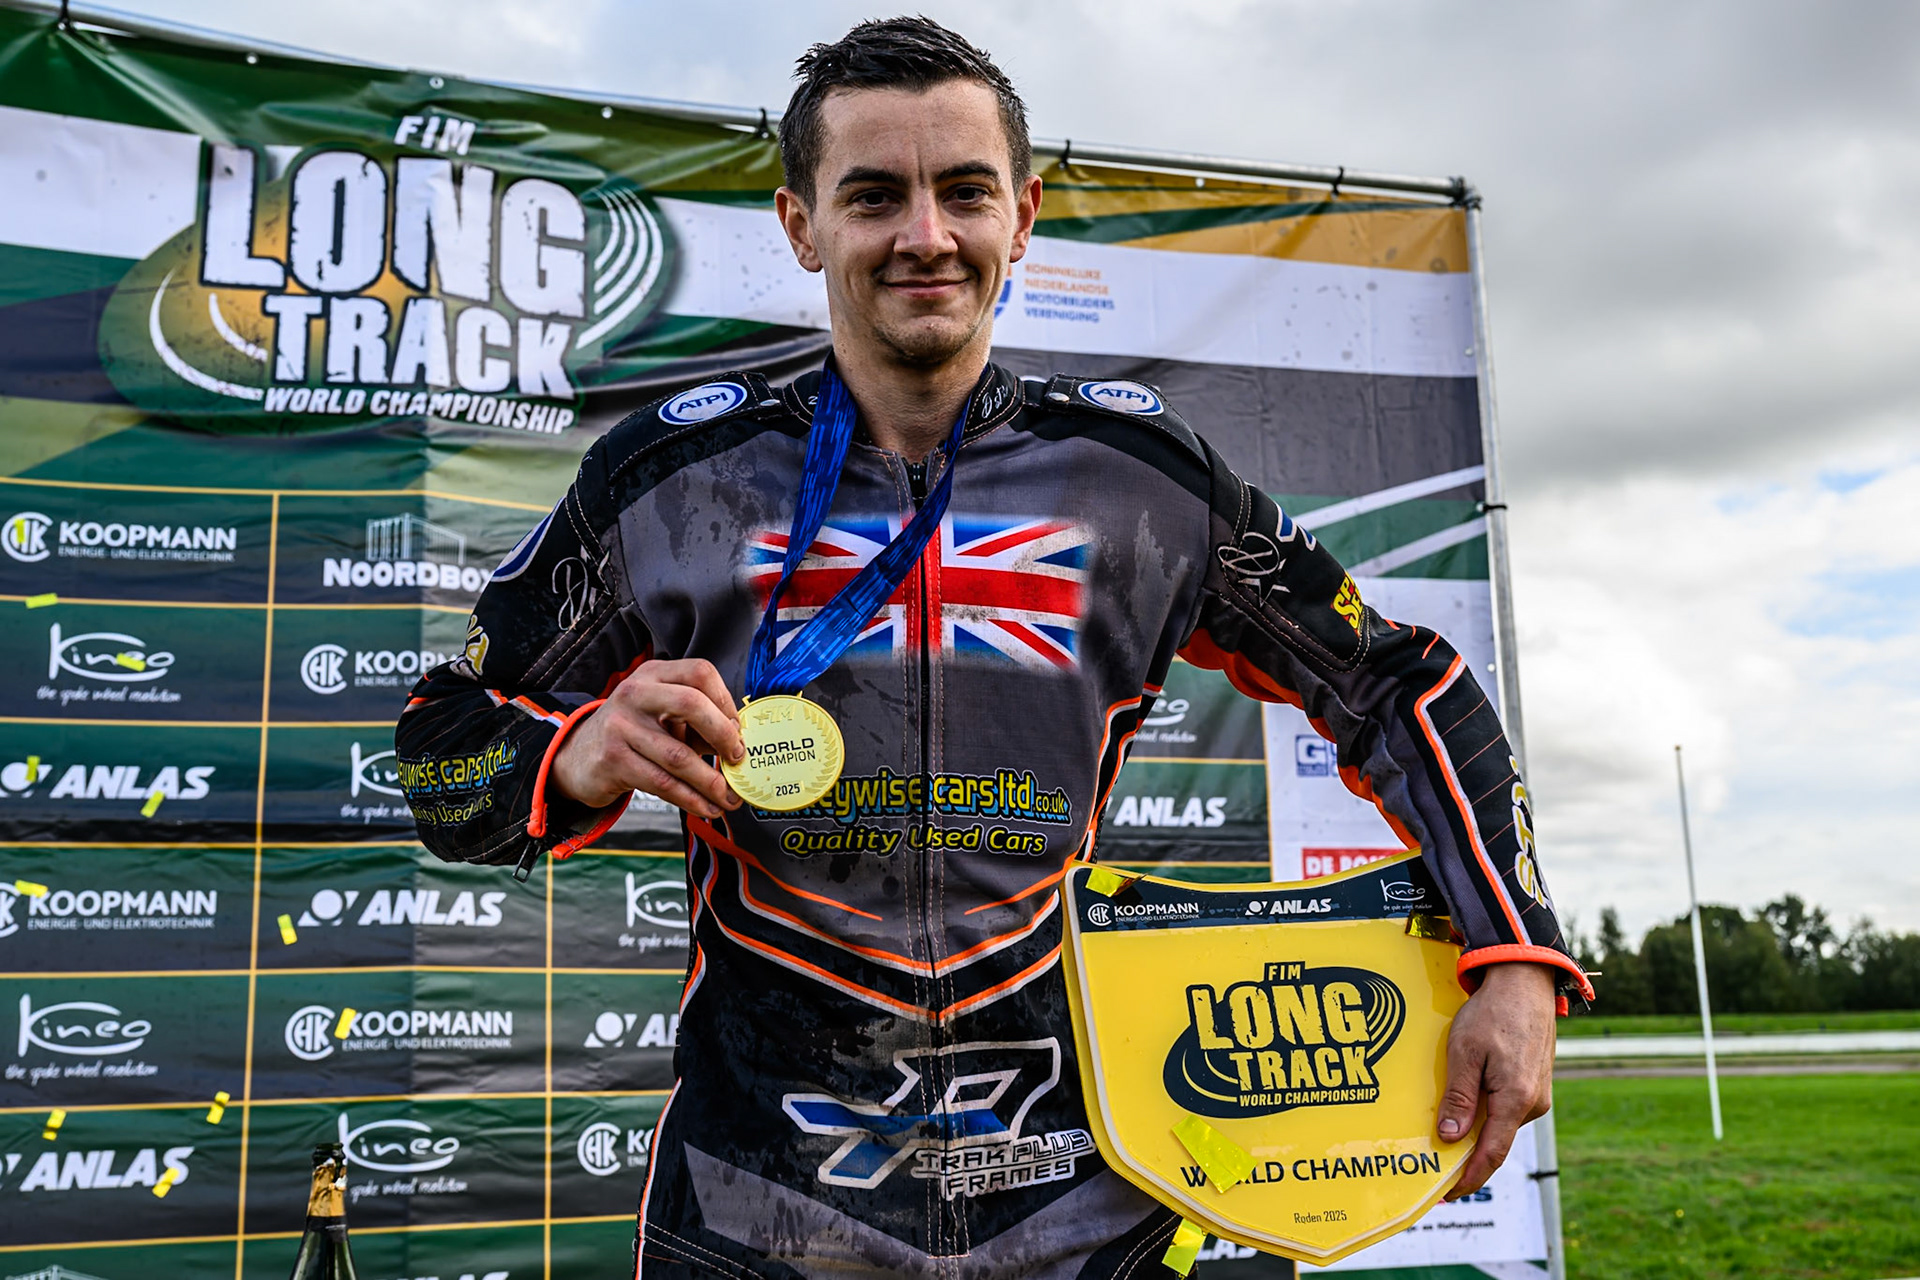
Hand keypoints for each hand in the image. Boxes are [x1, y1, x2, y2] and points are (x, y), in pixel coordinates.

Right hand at [550, 659, 745, 818]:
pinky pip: (662, 783)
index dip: (726, 702)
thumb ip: (696, 722)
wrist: (578, 756)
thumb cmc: (632, 733)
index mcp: (653, 674)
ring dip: (711, 782)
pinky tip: (706, 807)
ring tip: (728, 798)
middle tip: (737, 759)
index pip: (700, 672)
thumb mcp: (660, 715)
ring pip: (679, 755)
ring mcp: (620, 726)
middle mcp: (635, 693)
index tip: (737, 730)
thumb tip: (738, 745)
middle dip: (723, 736)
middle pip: (692, 704)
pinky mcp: (613, 760)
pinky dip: (690, 799)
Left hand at [1437, 961, 1556, 1198]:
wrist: (1524, 983)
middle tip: (1434, 1168)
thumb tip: (1451, 1139)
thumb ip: (1460, 1098)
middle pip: (1494, 1141)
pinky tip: (1465, 1106)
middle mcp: (1532, 1104)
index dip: (1468, 1178)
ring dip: (1474, 1130)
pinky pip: (1506, 1107)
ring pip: (1499, 1123)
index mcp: (1515, 1100)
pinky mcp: (1533, 1083)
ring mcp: (1536, 1094)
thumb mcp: (1465, 1053)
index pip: (1490, 1155)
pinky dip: (1485, 1112)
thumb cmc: (1492, 1013)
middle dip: (1466, 1157)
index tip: (1446, 1194)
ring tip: (1442, 1135)